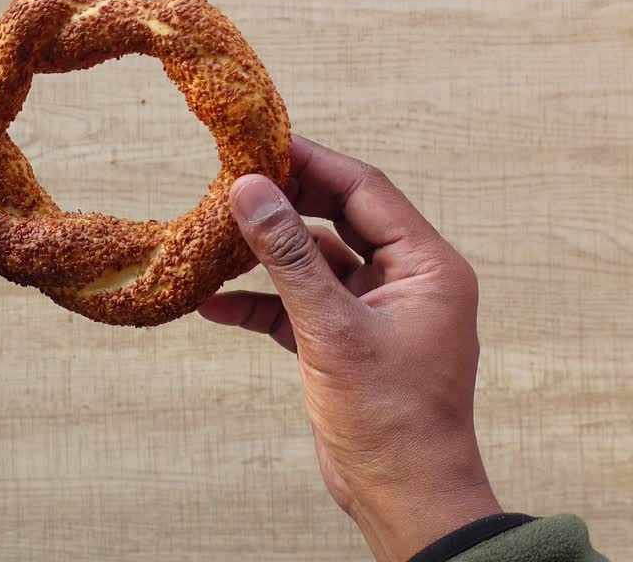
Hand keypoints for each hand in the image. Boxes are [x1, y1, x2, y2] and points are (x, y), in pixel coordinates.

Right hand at [199, 136, 501, 560]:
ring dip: (266, 257)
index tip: (261, 141)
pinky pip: (299, 306)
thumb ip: (288, 255)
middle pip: (338, 219)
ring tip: (213, 236)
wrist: (402, 497)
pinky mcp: (346, 342)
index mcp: (427, 267)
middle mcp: (406, 281)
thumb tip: (250, 188)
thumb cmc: (388, 417)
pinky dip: (261, 304)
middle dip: (284, 203)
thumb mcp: (330, 327)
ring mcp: (375, 312)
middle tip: (231, 178)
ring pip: (313, 263)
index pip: (365, 191)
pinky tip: (214, 304)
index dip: (312, 162)